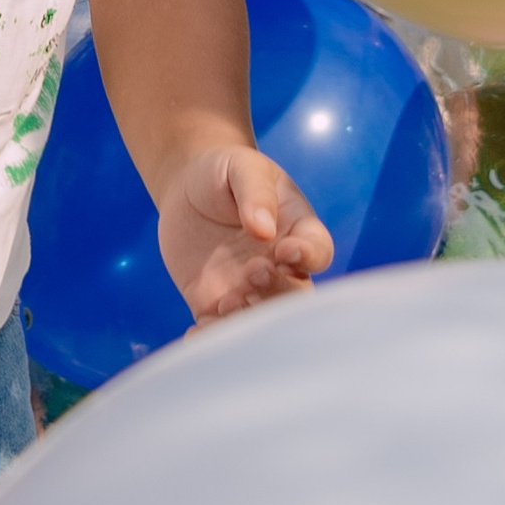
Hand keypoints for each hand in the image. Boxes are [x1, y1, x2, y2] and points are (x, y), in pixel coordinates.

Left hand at [160, 142, 332, 325]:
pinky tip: (196, 332)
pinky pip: (219, 329)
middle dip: (278, 292)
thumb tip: (263, 228)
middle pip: (296, 296)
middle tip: (252, 272)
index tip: (284, 249)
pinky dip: (211, 337)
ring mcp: (249, 289)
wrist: (186, 188)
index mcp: (296, 231)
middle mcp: (279, 267)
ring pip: (261, 319)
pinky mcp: (215, 303)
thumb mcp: (241, 168)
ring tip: (224, 303)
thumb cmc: (223, 172)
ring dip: (247, 320)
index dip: (308, 257)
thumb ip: (255, 192)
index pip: (318, 252)